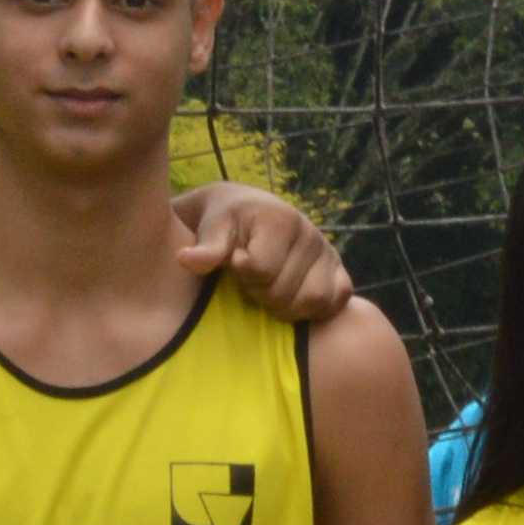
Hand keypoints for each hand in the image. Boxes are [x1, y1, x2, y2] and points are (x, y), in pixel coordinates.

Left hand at [170, 180, 353, 326]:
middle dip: (260, 293)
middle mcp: (311, 233)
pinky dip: (312, 310)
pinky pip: (334, 303)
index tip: (233, 264)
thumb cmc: (223, 223)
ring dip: (284, 306)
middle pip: (285, 292)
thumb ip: (204, 248)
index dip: (242, 276)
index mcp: (281, 219)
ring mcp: (328, 253)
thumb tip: (184, 259)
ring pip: (313, 301)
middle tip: (248, 281)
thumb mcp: (211, 229)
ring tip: (266, 291)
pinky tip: (289, 300)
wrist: (244, 215)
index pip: (262, 271)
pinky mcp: (339, 272)